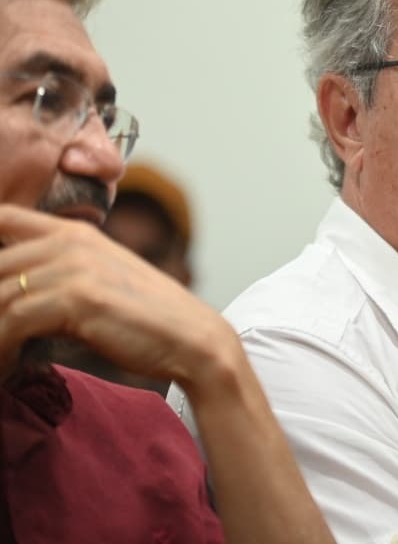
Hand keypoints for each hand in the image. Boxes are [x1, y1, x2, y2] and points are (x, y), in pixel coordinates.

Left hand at [0, 204, 234, 390]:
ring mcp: (74, 266)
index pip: (2, 218)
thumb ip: (57, 276)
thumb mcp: (98, 282)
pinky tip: (9, 367)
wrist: (191, 339)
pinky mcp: (78, 297)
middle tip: (0, 336)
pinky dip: (4, 348)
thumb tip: (9, 295)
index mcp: (74, 232)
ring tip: (1, 356)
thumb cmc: (145, 319)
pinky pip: (13, 321)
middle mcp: (70, 241)